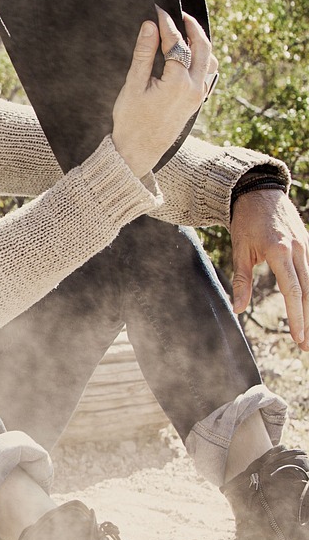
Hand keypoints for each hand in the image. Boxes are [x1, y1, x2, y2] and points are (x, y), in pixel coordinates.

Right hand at [111, 7, 219, 176]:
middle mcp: (194, 87)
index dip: (167, 24)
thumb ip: (144, 54)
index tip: (159, 10)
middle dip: (192, 28)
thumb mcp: (133, 85)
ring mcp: (198, 95)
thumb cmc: (131, 120)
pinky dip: (202, 57)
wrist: (138, 151)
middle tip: (180, 14)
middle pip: (202, 47)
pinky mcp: (197, 101)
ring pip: (209, 59)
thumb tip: (150, 26)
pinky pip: (207, 72)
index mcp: (177, 82)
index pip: (176, 43)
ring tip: (187, 31)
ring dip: (201, 42)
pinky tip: (190, 54)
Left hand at [231, 188, 308, 349]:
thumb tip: (237, 309)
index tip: (298, 338)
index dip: (297, 317)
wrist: (260, 193)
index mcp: (281, 252)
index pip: (293, 292)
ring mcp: (308, 246)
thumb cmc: (246, 222)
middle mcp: (300, 250)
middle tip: (307, 346)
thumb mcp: (239, 250)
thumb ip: (240, 281)